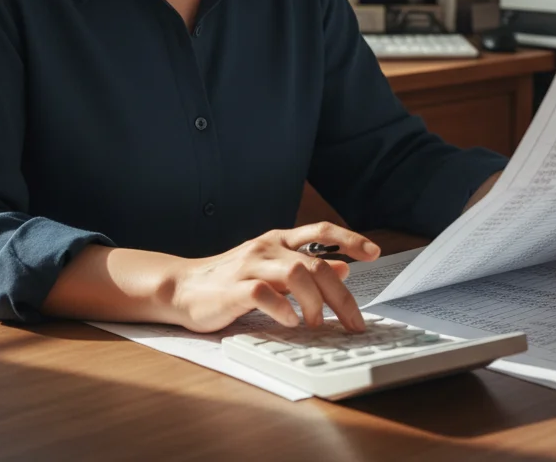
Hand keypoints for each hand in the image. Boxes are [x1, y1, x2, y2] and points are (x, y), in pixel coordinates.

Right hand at [169, 222, 380, 333]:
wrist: (181, 287)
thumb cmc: (229, 280)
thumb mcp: (272, 269)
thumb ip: (305, 267)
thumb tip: (345, 266)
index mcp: (278, 240)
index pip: (320, 230)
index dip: (350, 238)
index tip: (374, 252)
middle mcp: (267, 247)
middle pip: (316, 263)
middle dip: (340, 294)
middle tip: (354, 321)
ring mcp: (250, 266)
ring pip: (296, 273)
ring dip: (314, 303)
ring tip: (317, 325)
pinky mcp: (233, 289)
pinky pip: (265, 295)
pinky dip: (283, 310)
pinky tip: (290, 323)